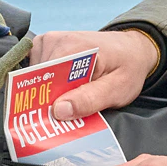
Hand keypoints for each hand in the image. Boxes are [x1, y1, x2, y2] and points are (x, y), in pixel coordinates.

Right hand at [28, 26, 158, 122]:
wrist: (132, 49)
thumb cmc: (127, 67)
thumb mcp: (117, 89)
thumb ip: (89, 100)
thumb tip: (59, 111)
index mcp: (74, 48)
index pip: (45, 81)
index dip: (45, 105)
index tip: (51, 124)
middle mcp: (56, 41)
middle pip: (37, 81)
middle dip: (47, 102)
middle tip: (66, 116)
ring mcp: (49, 42)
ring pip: (34, 79)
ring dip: (48, 95)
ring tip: (71, 99)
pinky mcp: (46, 47)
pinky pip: (36, 72)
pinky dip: (47, 86)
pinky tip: (64, 90)